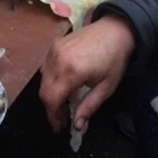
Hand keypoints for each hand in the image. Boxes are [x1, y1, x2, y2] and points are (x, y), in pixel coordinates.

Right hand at [39, 15, 135, 133]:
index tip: (59, 127)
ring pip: (42, 79)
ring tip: (64, 103)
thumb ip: (89, 107)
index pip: (51, 99)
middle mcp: (57, 60)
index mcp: (71, 71)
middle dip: (51, 108)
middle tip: (63, 119)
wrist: (115, 30)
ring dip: (50, 94)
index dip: (53, 116)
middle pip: (44, 91)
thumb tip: (77, 127)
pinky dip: (50, 80)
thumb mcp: (106, 87)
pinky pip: (45, 67)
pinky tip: (63, 85)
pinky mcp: (53, 45)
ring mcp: (53, 50)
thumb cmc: (114, 60)